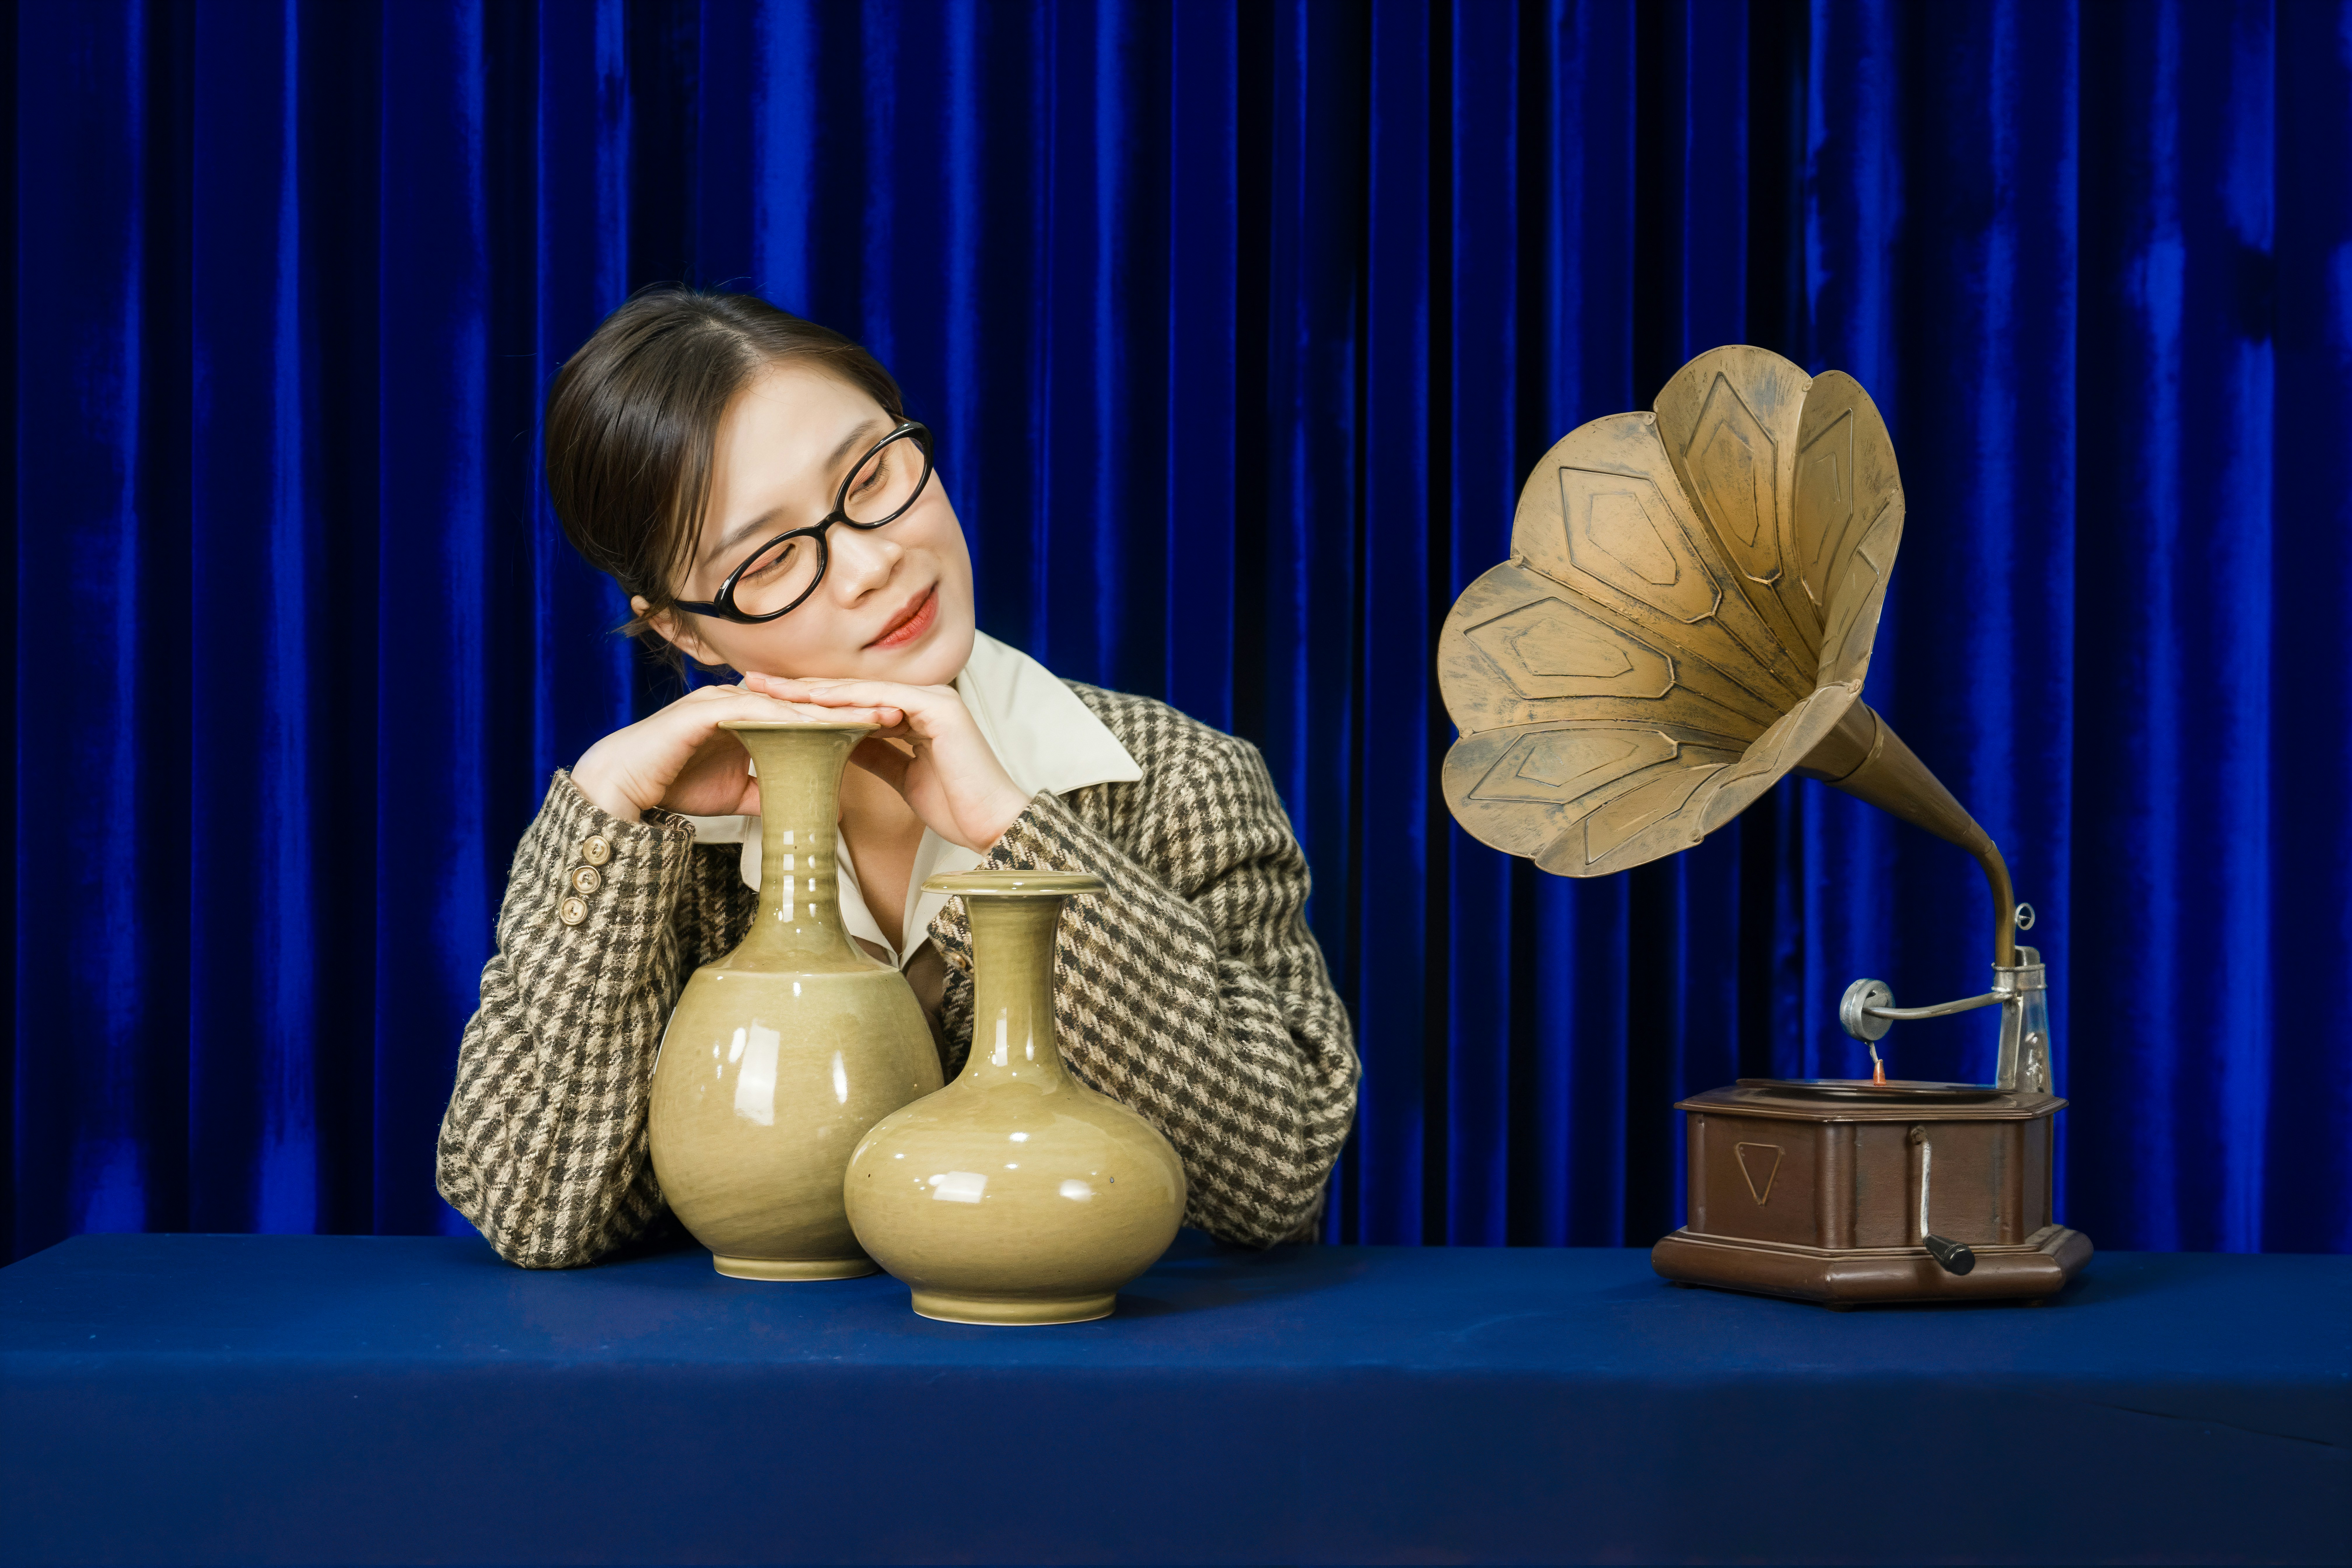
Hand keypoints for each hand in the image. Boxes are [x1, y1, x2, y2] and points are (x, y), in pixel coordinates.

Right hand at [570, 685, 898, 822]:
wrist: (623, 786)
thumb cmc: (675, 784)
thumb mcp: (736, 794)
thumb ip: (769, 793)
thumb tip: (806, 806)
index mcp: (751, 715)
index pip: (808, 714)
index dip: (848, 719)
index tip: (888, 729)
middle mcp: (740, 700)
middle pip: (805, 702)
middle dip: (850, 707)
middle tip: (897, 712)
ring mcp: (721, 700)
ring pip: (786, 703)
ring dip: (828, 710)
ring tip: (870, 718)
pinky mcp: (703, 711)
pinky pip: (753, 712)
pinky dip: (786, 719)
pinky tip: (817, 727)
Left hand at [741, 674, 1031, 851]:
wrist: (993, 824)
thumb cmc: (955, 805)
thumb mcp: (903, 776)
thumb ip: (875, 755)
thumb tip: (837, 747)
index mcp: (917, 710)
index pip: (854, 700)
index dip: (810, 699)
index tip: (768, 700)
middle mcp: (925, 697)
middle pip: (851, 689)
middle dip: (800, 687)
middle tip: (752, 681)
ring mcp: (933, 698)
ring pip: (860, 690)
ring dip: (812, 690)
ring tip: (768, 688)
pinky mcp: (938, 708)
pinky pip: (880, 700)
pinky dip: (844, 701)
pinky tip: (809, 702)